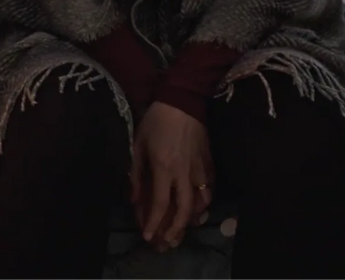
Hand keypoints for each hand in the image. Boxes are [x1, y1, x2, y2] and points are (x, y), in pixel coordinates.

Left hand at [131, 102, 213, 250]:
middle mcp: (184, 172)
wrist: (182, 102)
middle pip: (184, 209)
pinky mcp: (209, 163)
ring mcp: (199, 169)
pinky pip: (210, 190)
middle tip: (167, 242)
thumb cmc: (156, 122)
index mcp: (164, 167)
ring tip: (182, 232)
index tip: (148, 236)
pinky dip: (205, 204)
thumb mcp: (138, 146)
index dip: (154, 222)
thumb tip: (135, 200)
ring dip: (191, 220)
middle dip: (175, 229)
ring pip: (200, 203)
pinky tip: (198, 212)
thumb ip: (137, 175)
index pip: (161, 203)